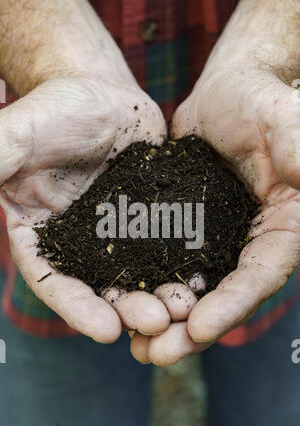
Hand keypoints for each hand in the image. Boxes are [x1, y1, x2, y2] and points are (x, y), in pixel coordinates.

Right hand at [0, 75, 173, 341]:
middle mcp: (79, 244)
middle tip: (157, 322)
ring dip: (161, 295)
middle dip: (128, 308)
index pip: (53, 280)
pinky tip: (203, 277)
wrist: (100, 94)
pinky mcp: (149, 219)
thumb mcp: (19, 135)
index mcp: (42, 235)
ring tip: (184, 308)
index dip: (78, 308)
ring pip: (139, 273)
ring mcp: (118, 235)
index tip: (106, 331)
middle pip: (102, 286)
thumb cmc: (53, 110)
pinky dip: (182, 264)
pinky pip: (167, 246)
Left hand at [130, 0, 299, 364]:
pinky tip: (120, 304)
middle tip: (155, 354)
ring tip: (133, 345)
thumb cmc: (262, 102)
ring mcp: (214, 240)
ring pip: (190, 290)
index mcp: (281, 229)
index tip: (198, 329)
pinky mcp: (184, 229)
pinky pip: (164, 265)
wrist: (228, 92)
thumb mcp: (284, 123)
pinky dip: (147, 287)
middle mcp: (248, 244)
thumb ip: (299, 152)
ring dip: (164, 320)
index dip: (231, 307)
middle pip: (222, 298)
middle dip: (189, 329)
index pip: (259, 277)